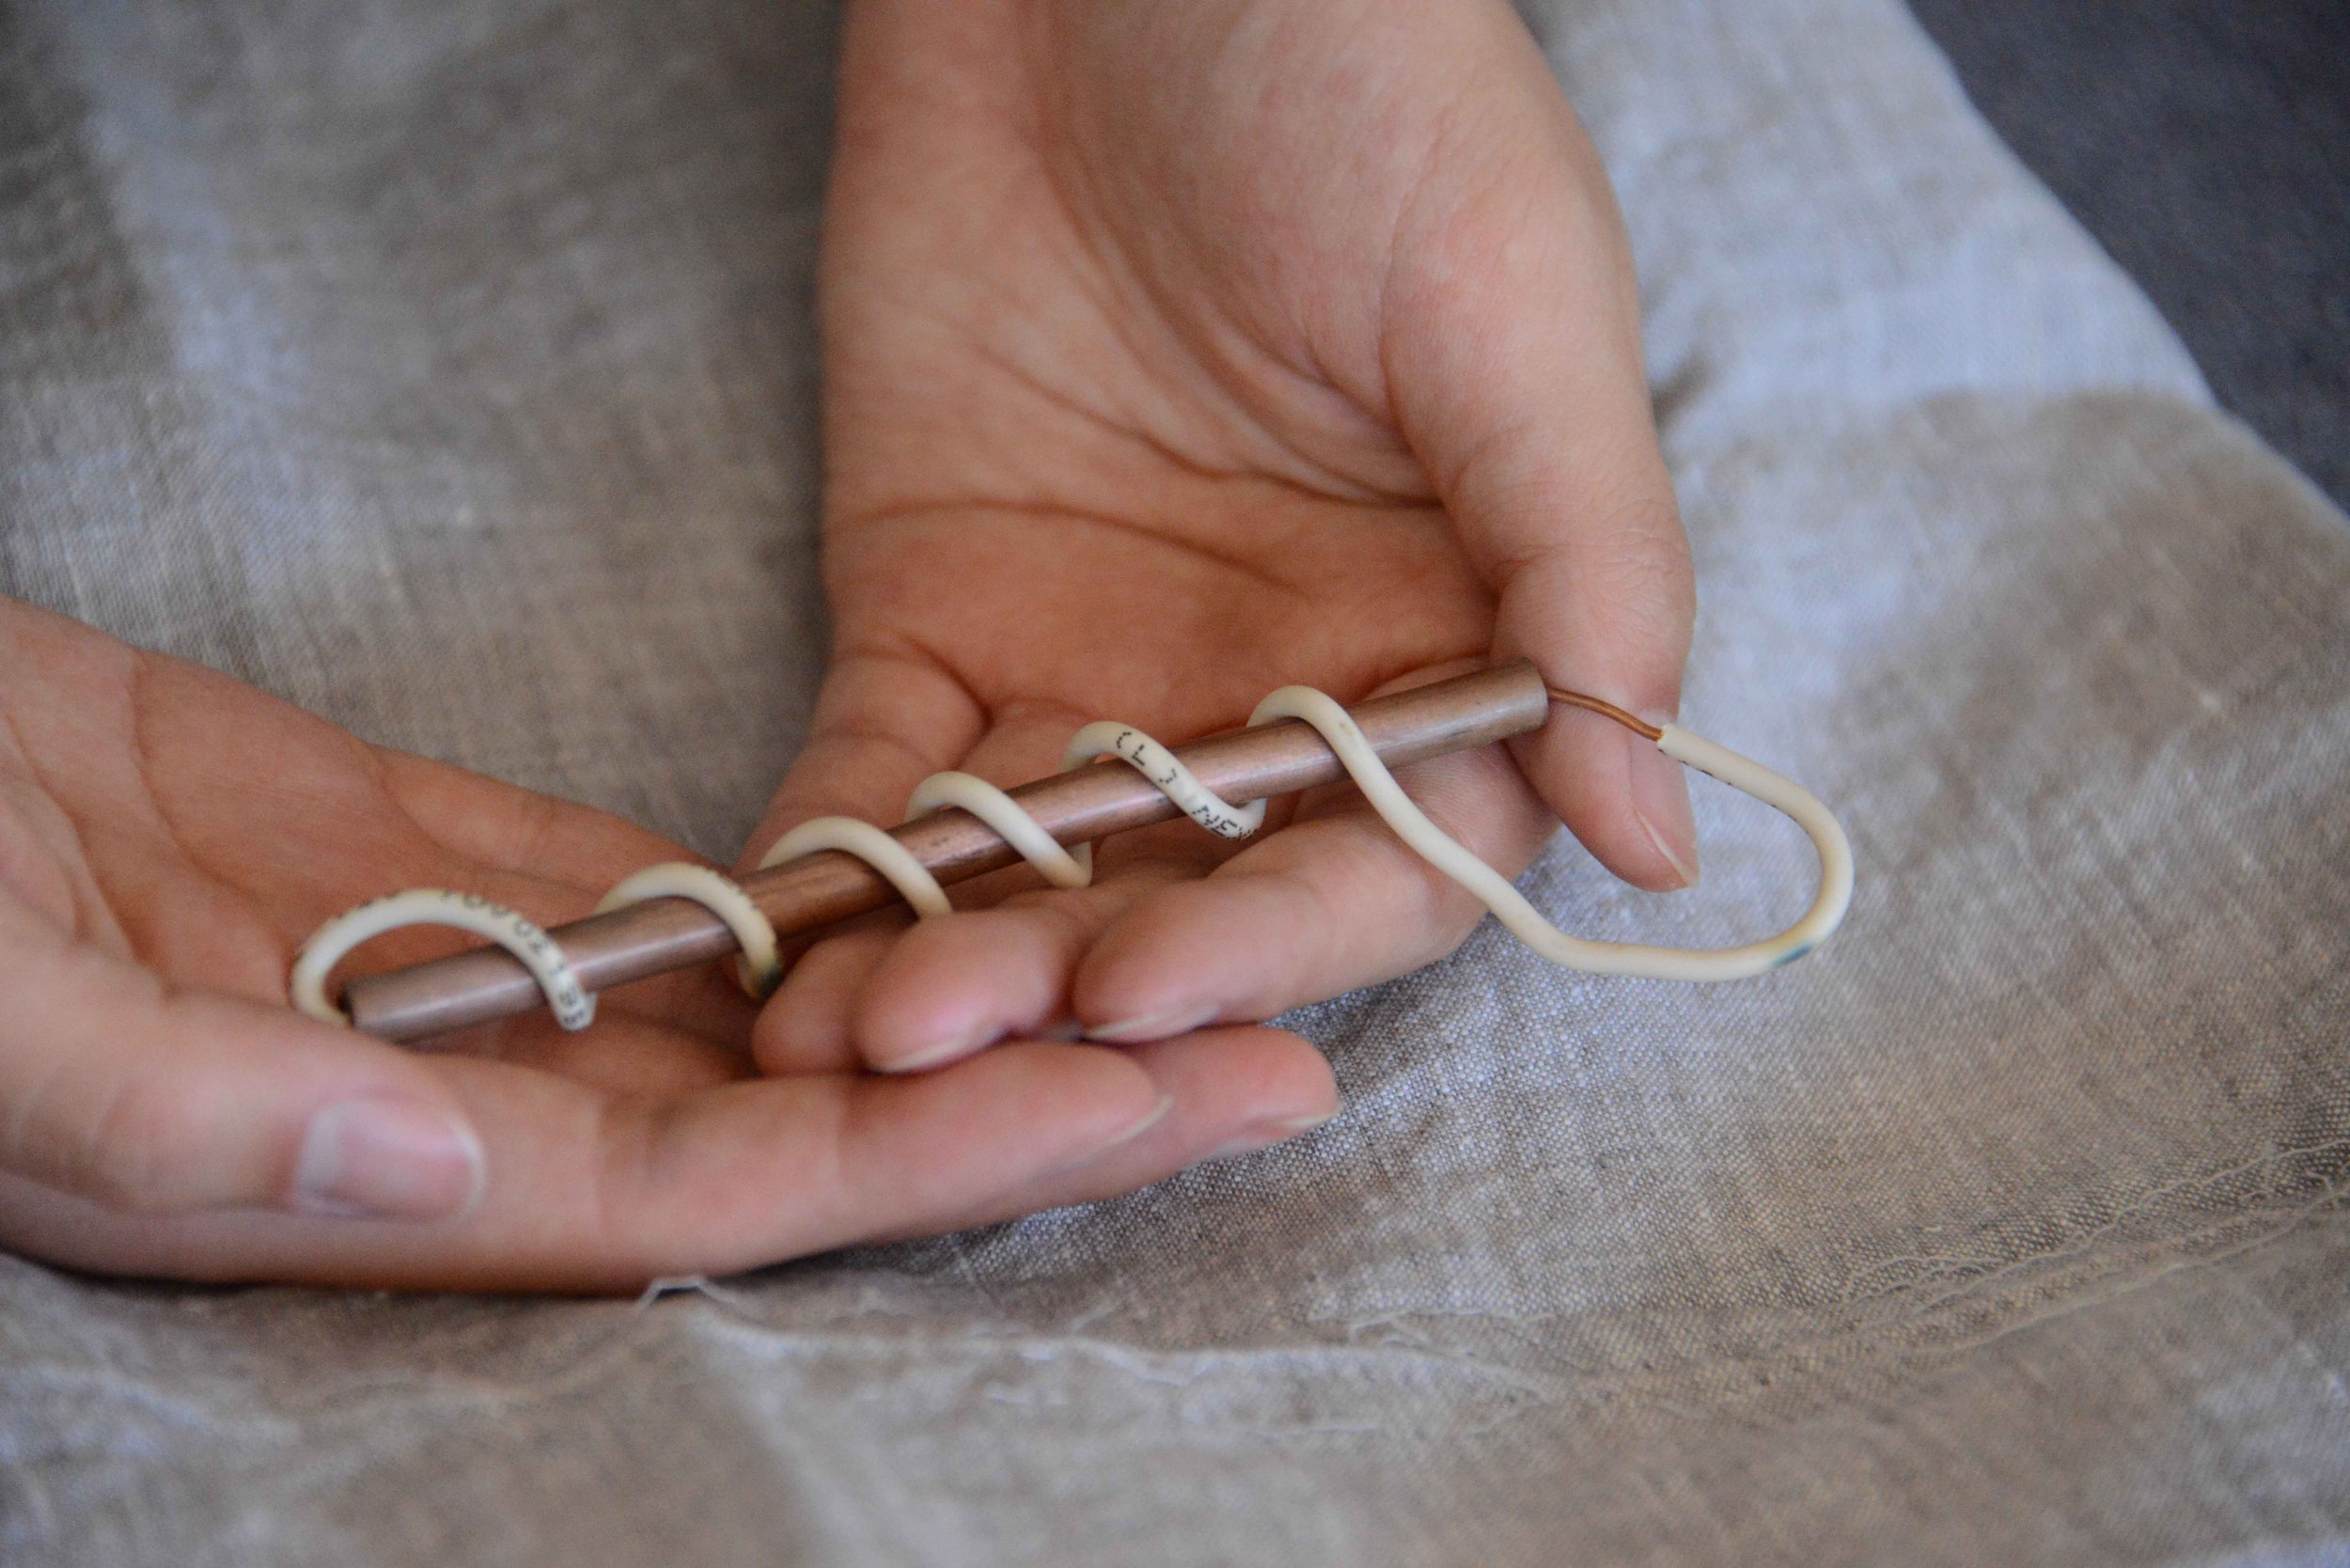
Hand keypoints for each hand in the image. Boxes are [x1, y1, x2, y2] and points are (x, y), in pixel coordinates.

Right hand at [0, 600, 1331, 1288]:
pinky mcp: (429, 866)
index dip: (960, 1160)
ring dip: (967, 977)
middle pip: (813, 1116)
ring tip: (1178, 932)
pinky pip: (660, 894)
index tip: (1163, 1104)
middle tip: (1285, 1039)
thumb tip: (442, 1165)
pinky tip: (963, 853)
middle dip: (1046, 1085)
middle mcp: (471, 1113)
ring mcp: (464, 990)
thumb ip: (194, 1114)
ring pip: (765, 1006)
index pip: (739, 1193)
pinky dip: (807, 880)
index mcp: (390, 1184)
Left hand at [750, 0, 1694, 1074]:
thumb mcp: (1513, 311)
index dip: (1277, 944)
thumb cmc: (1364, 81)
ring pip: (1032, 871)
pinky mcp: (932, 616)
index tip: (1152, 986)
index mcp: (1443, 639)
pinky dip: (833, 859)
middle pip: (1194, 897)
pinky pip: (882, 772)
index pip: (1387, 859)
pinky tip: (774, 939)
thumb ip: (1590, 575)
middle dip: (1079, 980)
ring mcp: (1097, 667)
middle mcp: (1275, 688)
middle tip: (952, 1032)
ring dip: (943, 959)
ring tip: (844, 1027)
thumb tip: (1658, 844)